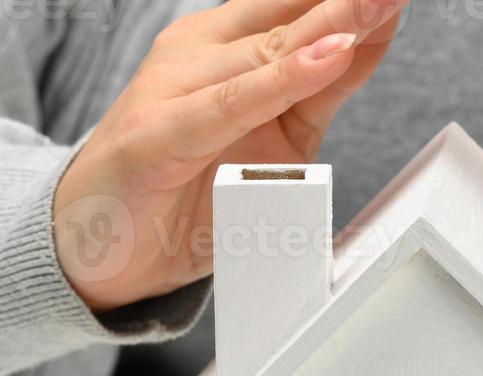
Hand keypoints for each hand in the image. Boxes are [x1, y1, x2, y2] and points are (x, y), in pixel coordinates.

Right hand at [54, 0, 404, 311]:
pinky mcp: (157, 136)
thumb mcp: (272, 137)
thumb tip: (366, 39)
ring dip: (330, 25)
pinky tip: (326, 57)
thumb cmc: (182, 188)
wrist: (101, 244)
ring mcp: (173, 89)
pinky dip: (278, 82)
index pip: (299, 9)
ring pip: (265, 53)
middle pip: (290, 19)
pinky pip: (227, 106)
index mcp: (227, 49)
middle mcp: (200, 55)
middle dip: (349, 0)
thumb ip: (314, 90)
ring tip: (381, 0)